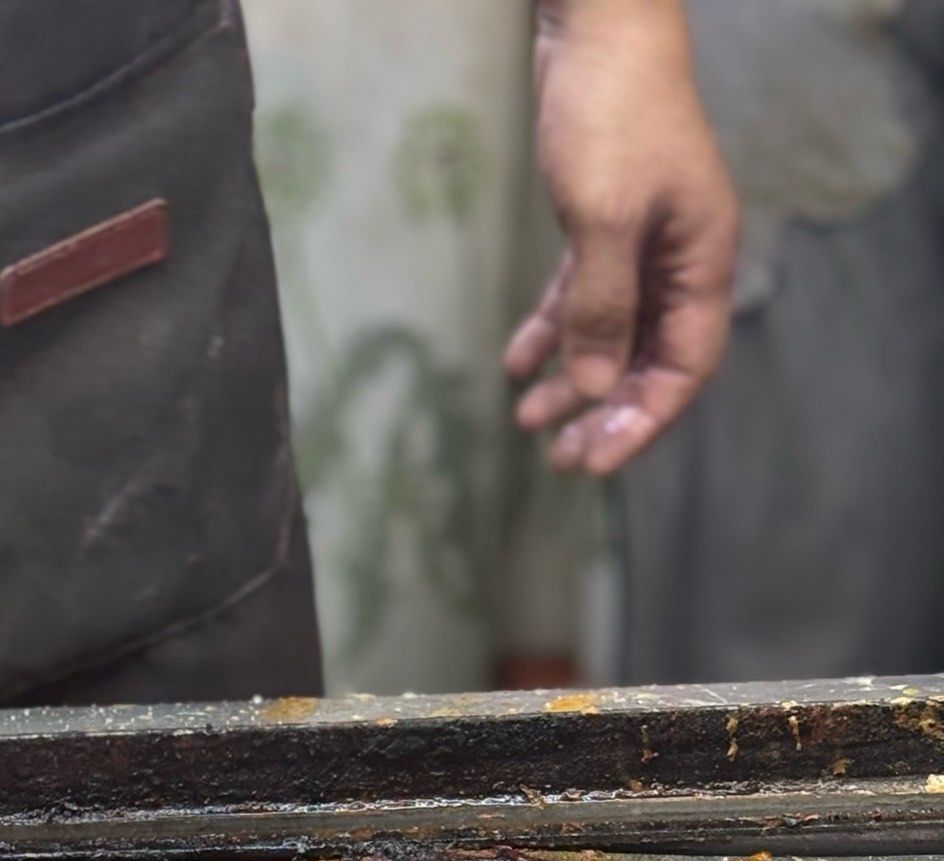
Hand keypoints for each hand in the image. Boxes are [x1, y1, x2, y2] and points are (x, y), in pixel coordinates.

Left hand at [509, 0, 739, 473]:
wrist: (597, 29)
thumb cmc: (611, 116)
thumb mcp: (603, 221)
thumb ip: (601, 309)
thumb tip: (594, 389)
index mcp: (701, 259)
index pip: (685, 366)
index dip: (643, 420)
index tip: (595, 460)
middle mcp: (679, 258)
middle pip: (646, 360)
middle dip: (603, 412)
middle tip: (558, 459)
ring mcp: (643, 242)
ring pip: (610, 335)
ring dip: (572, 380)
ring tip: (528, 422)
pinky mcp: (604, 223)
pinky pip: (582, 298)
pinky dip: (552, 332)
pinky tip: (516, 364)